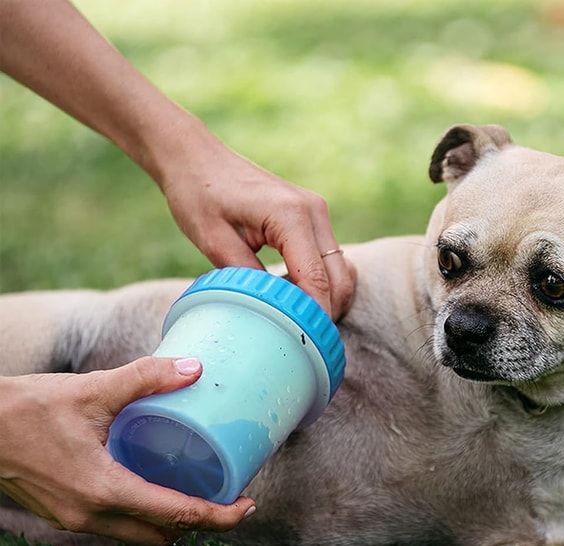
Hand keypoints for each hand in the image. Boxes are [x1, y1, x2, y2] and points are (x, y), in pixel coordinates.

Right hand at [0, 357, 255, 545]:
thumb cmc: (23, 409)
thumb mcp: (92, 389)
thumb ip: (147, 378)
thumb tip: (195, 368)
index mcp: (105, 491)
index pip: (178, 517)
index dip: (219, 517)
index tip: (247, 507)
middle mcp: (92, 516)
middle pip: (163, 535)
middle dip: (201, 523)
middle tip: (227, 497)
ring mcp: (76, 519)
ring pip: (139, 535)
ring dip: (171, 521)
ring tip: (197, 489)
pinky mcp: (66, 512)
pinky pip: (117, 525)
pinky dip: (144, 514)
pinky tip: (153, 483)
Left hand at [158, 128, 355, 320]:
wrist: (196, 157)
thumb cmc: (198, 194)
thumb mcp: (214, 241)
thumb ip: (247, 278)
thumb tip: (272, 314)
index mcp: (290, 215)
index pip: (317, 279)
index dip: (316, 316)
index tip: (306, 344)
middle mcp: (313, 211)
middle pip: (339, 278)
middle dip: (328, 313)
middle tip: (304, 339)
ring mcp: (317, 212)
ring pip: (341, 271)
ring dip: (328, 299)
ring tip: (299, 320)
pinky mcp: (313, 217)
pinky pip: (330, 259)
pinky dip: (322, 283)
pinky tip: (296, 296)